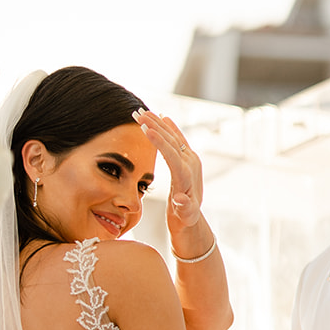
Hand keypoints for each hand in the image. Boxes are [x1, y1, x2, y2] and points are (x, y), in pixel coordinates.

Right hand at [134, 111, 203, 228]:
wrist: (191, 217)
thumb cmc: (185, 218)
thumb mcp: (184, 215)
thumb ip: (184, 207)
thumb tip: (180, 200)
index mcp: (187, 175)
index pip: (171, 154)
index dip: (159, 141)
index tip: (146, 129)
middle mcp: (191, 163)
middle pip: (171, 141)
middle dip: (154, 126)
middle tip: (138, 114)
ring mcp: (190, 159)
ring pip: (173, 137)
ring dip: (157, 123)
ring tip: (142, 112)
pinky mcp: (188, 158)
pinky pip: (178, 139)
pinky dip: (170, 127)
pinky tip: (163, 117)